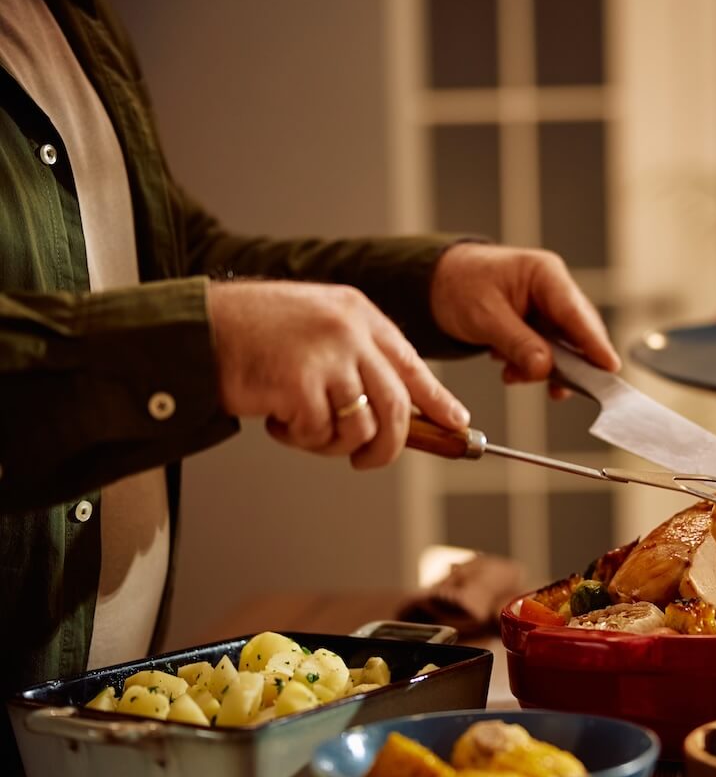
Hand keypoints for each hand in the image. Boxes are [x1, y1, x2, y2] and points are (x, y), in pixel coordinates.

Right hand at [208, 280, 468, 467]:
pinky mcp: (300, 383)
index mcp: (359, 315)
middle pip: (396, 406)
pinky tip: (275, 418)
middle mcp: (350, 331)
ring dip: (332, 444)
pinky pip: (318, 433)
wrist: (197, 328)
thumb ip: (357, 359)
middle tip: (368, 461)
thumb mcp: (319, 330)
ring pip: (360, 427)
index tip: (456, 424)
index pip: (412, 365)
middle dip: (389, 446)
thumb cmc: (254, 335)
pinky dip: (298, 438)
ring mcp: (327, 356)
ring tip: (302, 428)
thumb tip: (399, 411)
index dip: (438, 400)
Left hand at [429, 243, 619, 394]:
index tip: (609, 368)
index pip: (577, 312)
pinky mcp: (540, 323)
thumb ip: (518, 343)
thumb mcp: (485, 316)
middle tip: (556, 388)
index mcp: (544, 273)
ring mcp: (548, 306)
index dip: (594, 343)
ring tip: (514, 374)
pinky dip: (532, 366)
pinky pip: (548, 351)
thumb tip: (545, 369)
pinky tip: (512, 370)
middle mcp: (553, 288)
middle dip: (566, 363)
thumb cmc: (459, 285)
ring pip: (563, 346)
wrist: (438, 284)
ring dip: (543, 367)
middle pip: (577, 332)